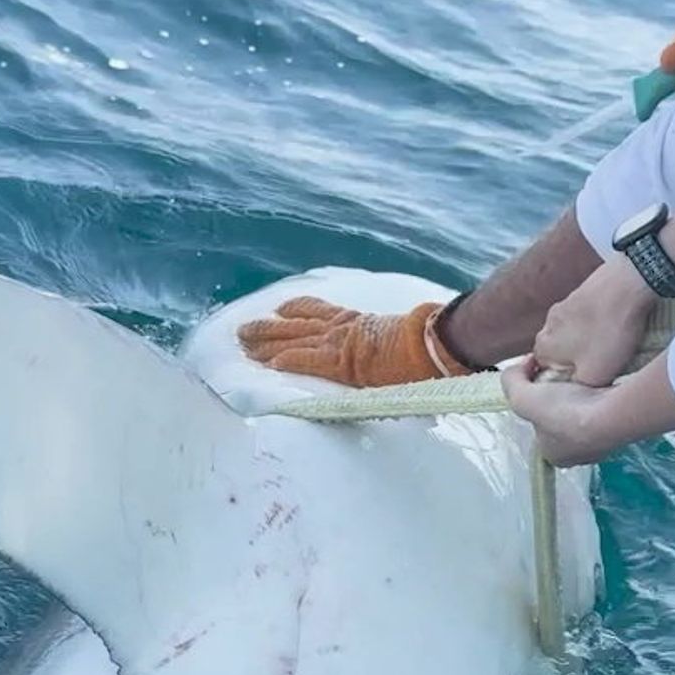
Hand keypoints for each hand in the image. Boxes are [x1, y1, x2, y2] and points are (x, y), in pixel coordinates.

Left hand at [238, 296, 467, 386]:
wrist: (432, 342)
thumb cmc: (426, 342)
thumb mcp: (402, 335)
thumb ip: (393, 338)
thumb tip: (405, 339)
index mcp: (356, 321)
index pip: (318, 311)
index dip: (294, 310)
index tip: (279, 310)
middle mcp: (341, 328)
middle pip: (294, 324)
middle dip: (267, 328)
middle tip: (243, 331)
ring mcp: (338, 343)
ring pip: (292, 339)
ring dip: (265, 342)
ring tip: (242, 343)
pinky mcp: (339, 362)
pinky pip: (305, 360)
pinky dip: (286, 361)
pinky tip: (266, 365)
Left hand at [501, 359, 621, 466]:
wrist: (612, 414)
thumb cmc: (565, 412)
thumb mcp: (523, 397)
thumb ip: (511, 384)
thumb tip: (516, 371)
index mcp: (552, 455)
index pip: (538, 427)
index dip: (536, 403)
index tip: (543, 383)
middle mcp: (577, 456)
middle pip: (561, 422)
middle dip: (560, 400)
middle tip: (563, 380)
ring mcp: (601, 446)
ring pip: (584, 416)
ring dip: (581, 397)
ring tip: (581, 380)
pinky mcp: (619, 431)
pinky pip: (603, 411)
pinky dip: (599, 398)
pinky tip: (599, 387)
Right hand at [533, 256, 655, 386]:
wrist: (627, 286)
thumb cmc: (608, 334)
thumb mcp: (594, 376)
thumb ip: (577, 388)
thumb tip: (575, 391)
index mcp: (544, 348)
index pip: (544, 372)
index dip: (566, 381)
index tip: (586, 383)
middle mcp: (548, 325)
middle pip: (561, 351)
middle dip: (578, 360)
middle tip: (602, 366)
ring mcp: (565, 305)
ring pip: (575, 333)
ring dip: (591, 342)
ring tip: (614, 346)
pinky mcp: (584, 291)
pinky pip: (589, 315)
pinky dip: (601, 323)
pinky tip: (619, 327)